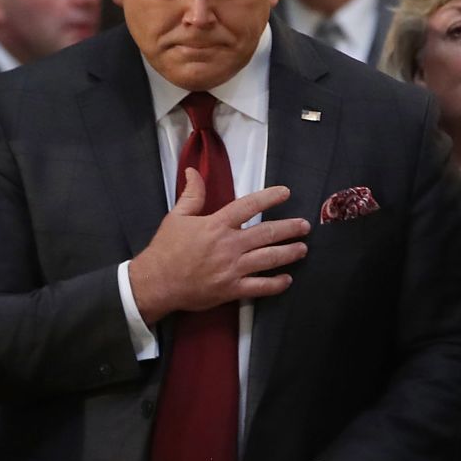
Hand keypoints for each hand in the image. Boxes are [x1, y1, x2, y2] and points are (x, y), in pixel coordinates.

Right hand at [128, 173, 308, 324]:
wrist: (156, 283)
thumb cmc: (165, 249)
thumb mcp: (176, 216)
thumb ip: (192, 194)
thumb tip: (195, 171)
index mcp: (216, 224)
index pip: (249, 206)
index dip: (270, 197)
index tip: (286, 193)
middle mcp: (229, 245)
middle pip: (267, 233)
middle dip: (289, 228)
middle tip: (304, 226)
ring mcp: (232, 269)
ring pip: (269, 259)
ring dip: (289, 253)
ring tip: (302, 249)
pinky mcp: (231, 289)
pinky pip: (260, 287)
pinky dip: (276, 284)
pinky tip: (286, 279)